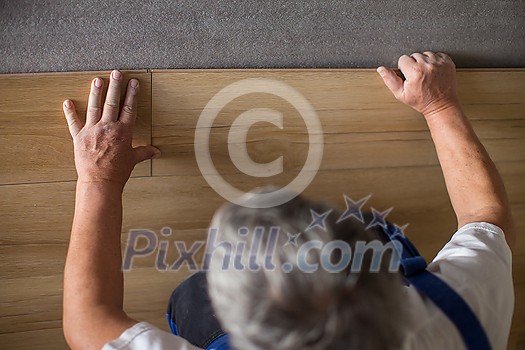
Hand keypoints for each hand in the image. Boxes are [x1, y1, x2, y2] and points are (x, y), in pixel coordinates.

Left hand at [63, 70, 159, 188]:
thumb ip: (144, 152)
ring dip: (95, 92)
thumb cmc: (117, 172)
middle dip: (115, 86)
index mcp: (123, 132)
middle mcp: (108, 128)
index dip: (132, 94)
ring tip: (97, 80)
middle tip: (116, 73)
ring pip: (94, 107)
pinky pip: (73, 123)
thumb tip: (156, 151)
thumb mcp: (133, 160)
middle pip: (112, 102)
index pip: (129, 108)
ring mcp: (92, 131)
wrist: (100, 182)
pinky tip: (67, 102)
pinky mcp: (79, 137)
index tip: (133, 83)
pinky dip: (70, 113)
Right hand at [377, 51, 459, 116]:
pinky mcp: (448, 62)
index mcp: (415, 72)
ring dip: (424, 62)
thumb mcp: (401, 94)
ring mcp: (439, 63)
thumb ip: (390, 80)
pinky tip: (433, 71)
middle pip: (414, 55)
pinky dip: (435, 61)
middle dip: (414, 64)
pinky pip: (437, 55)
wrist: (441, 105)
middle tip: (417, 77)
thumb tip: (381, 69)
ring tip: (426, 74)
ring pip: (426, 54)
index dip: (403, 68)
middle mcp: (428, 65)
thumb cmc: (421, 101)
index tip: (408, 76)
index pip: (403, 59)